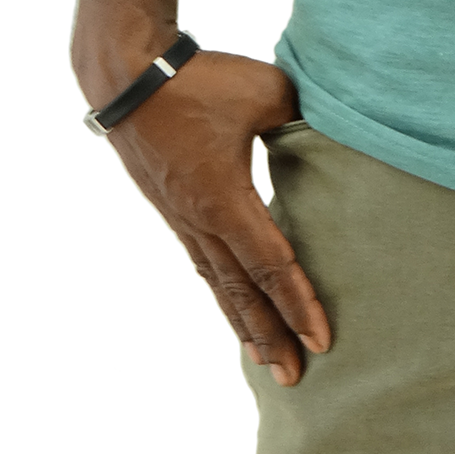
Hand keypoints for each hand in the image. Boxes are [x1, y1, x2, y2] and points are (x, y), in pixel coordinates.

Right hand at [95, 49, 330, 385]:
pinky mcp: (171, 207)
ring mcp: (182, 217)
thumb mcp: (266, 92)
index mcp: (224, 199)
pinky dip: (221, 290)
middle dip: (270, 334)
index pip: (270, 263)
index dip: (297, 302)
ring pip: (217, 282)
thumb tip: (323, 134)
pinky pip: (202, 261)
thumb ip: (300, 119)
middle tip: (294, 376)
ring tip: (264, 357)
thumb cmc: (200, 81)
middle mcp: (200, 219)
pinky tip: (231, 302)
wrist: (131, 77)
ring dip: (242, 321)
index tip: (320, 338)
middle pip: (241, 290)